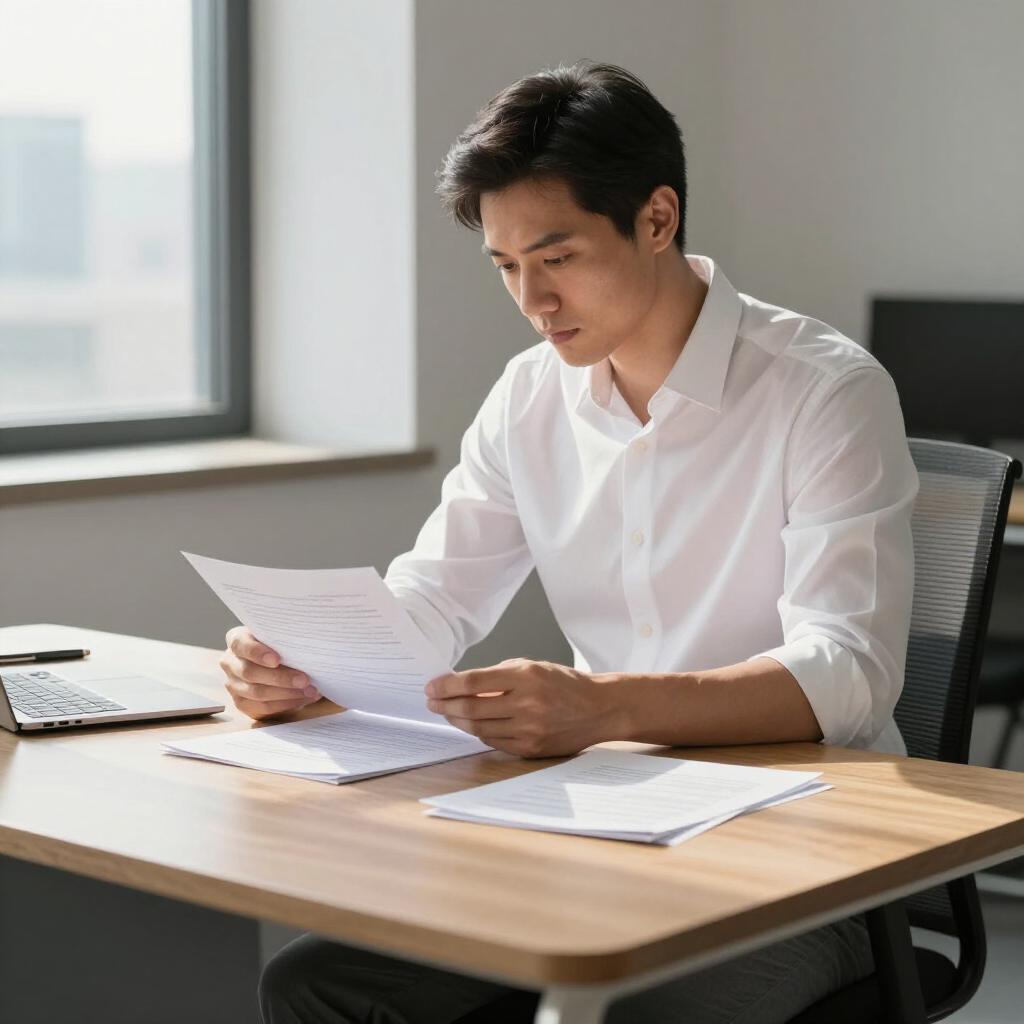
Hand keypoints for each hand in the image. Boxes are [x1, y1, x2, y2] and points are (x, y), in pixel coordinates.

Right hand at [220, 626, 320, 720]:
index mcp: (236, 639)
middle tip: (304, 680)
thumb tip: (307, 652)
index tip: (276, 659)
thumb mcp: (280, 638)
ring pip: (257, 692)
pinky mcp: (241, 702)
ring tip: (309, 691)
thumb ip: (285, 641)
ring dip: (287, 694)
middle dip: (280, 678)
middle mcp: (229, 662)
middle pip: (250, 672)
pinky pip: (262, 707)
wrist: (277, 662)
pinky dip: (285, 704)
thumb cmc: (280, 645)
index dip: (257, 652)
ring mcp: (232, 684)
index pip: (240, 644)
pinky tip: (302, 699)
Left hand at [424, 658, 621, 756]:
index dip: (447, 685)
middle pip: (471, 708)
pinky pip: (494, 742)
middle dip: (445, 704)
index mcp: (526, 677)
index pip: (474, 682)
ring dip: (457, 720)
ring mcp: (529, 729)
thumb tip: (462, 684)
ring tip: (447, 712)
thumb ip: (499, 675)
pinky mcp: (531, 748)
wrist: (599, 709)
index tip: (432, 686)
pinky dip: (478, 732)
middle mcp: (527, 704)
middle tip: (432, 701)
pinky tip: (471, 724)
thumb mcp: (533, 667)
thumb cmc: (565, 684)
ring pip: (479, 728)